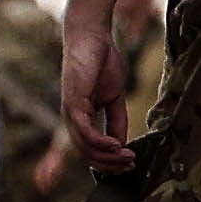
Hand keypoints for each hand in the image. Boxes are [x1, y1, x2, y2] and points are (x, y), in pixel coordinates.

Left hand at [54, 0, 148, 177]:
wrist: (93, 37)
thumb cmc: (102, 61)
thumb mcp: (114, 97)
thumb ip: (117, 120)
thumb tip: (121, 144)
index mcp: (81, 118)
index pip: (91, 150)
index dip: (110, 161)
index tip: (130, 163)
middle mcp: (72, 119)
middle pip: (86, 154)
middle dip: (110, 164)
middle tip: (130, 165)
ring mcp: (70, 112)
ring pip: (85, 147)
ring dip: (108, 157)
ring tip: (127, 157)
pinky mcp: (73, 103)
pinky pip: (84, 131)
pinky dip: (100, 142)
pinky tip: (116, 146)